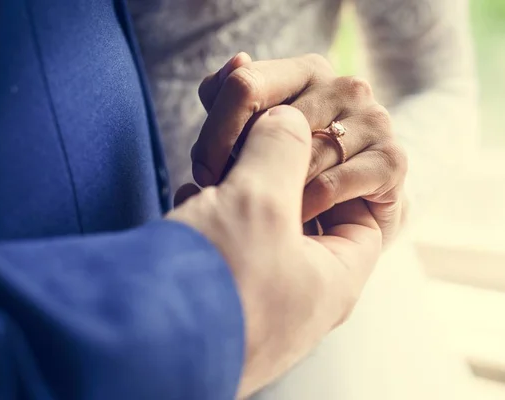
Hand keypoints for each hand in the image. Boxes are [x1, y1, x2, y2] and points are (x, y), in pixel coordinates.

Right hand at [168, 106, 381, 397]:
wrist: (141, 341)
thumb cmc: (215, 280)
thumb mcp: (259, 198)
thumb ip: (281, 148)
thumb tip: (285, 120)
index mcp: (333, 282)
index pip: (363, 220)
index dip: (343, 176)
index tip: (313, 147)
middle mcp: (301, 303)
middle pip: (307, 224)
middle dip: (279, 183)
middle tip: (256, 154)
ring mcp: (258, 310)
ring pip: (262, 237)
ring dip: (241, 199)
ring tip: (216, 174)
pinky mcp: (216, 308)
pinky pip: (228, 255)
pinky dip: (214, 222)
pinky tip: (191, 200)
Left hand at [193, 53, 407, 244]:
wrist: (354, 212)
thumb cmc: (298, 169)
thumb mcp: (257, 132)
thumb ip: (238, 97)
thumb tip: (237, 60)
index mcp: (307, 71)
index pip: (245, 84)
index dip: (216, 131)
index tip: (204, 172)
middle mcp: (345, 87)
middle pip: (270, 123)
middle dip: (237, 167)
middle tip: (224, 199)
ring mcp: (374, 120)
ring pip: (301, 156)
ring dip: (274, 193)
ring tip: (262, 213)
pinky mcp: (392, 160)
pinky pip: (331, 185)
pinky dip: (306, 207)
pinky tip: (298, 221)